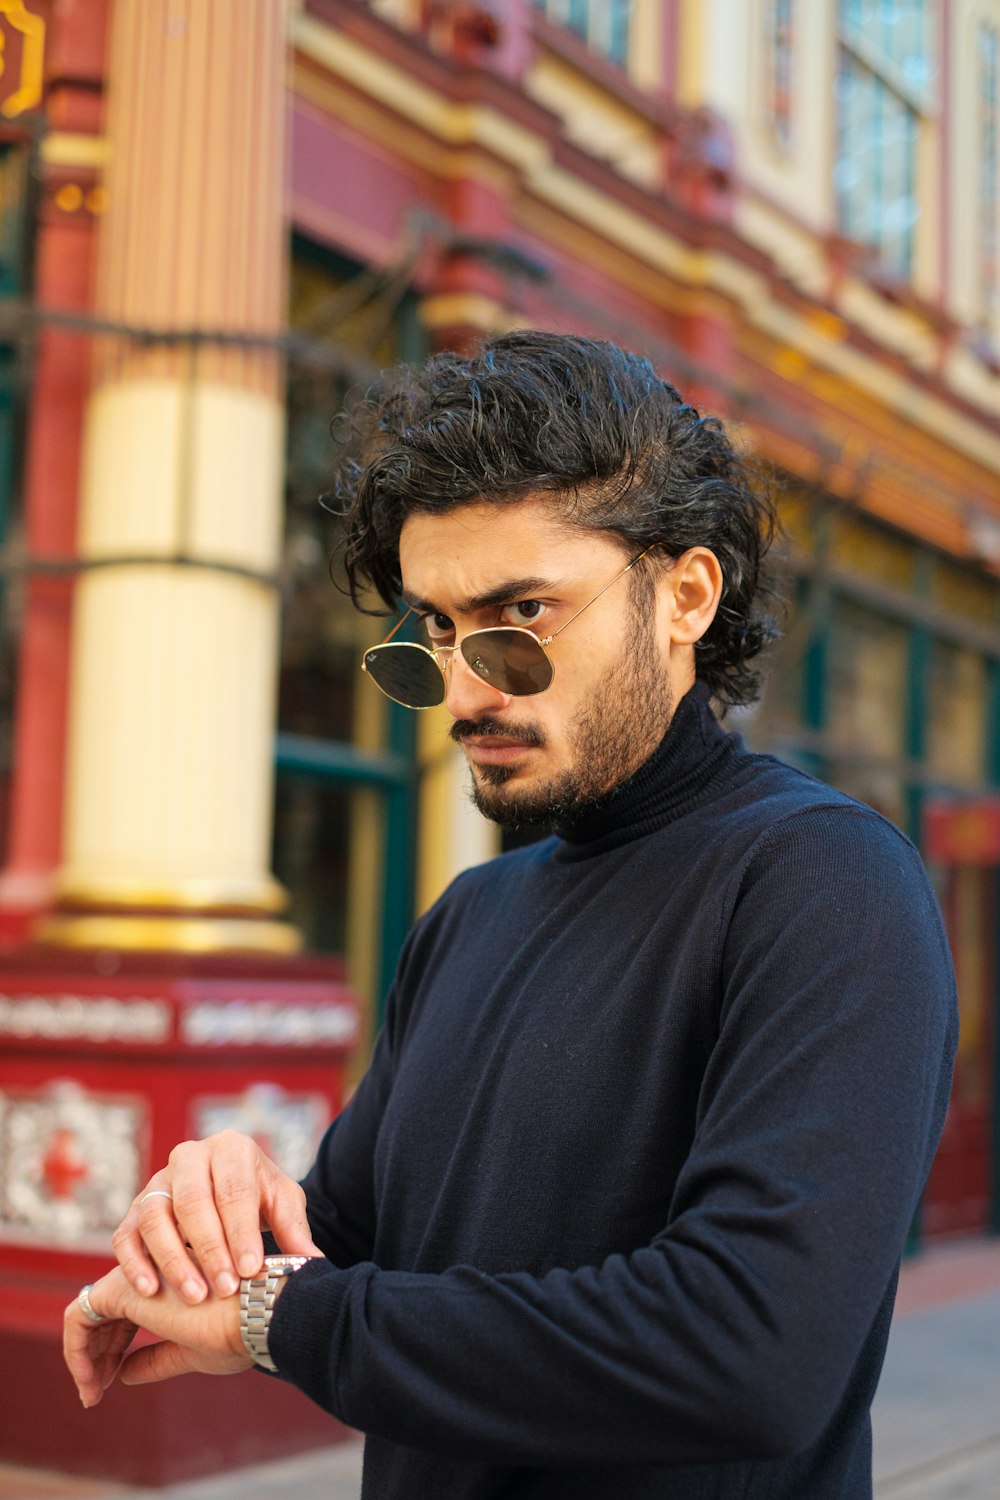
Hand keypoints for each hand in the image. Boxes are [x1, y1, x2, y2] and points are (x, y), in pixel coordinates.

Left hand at [64, 1264, 249, 1408]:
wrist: (256, 1312)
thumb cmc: (237, 1330)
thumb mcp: (191, 1351)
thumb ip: (156, 1358)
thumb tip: (124, 1374)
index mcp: (168, 1285)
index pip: (126, 1316)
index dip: (113, 1350)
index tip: (110, 1383)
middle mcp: (149, 1272)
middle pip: (106, 1316)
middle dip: (96, 1355)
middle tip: (94, 1392)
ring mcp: (135, 1275)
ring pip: (88, 1314)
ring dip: (83, 1356)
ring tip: (91, 1391)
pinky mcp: (121, 1289)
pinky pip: (78, 1317)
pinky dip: (75, 1351)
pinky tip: (89, 1381)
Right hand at [112, 1130, 320, 1302]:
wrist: (230, 1188)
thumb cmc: (260, 1196)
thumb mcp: (282, 1203)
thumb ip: (294, 1230)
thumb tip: (313, 1263)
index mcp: (231, 1148)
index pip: (233, 1189)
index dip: (241, 1230)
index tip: (251, 1269)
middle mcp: (190, 1157)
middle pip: (192, 1200)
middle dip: (209, 1248)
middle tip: (226, 1288)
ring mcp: (158, 1181)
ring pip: (154, 1215)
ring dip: (173, 1259)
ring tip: (194, 1297)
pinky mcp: (135, 1207)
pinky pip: (126, 1233)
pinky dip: (134, 1262)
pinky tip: (150, 1292)